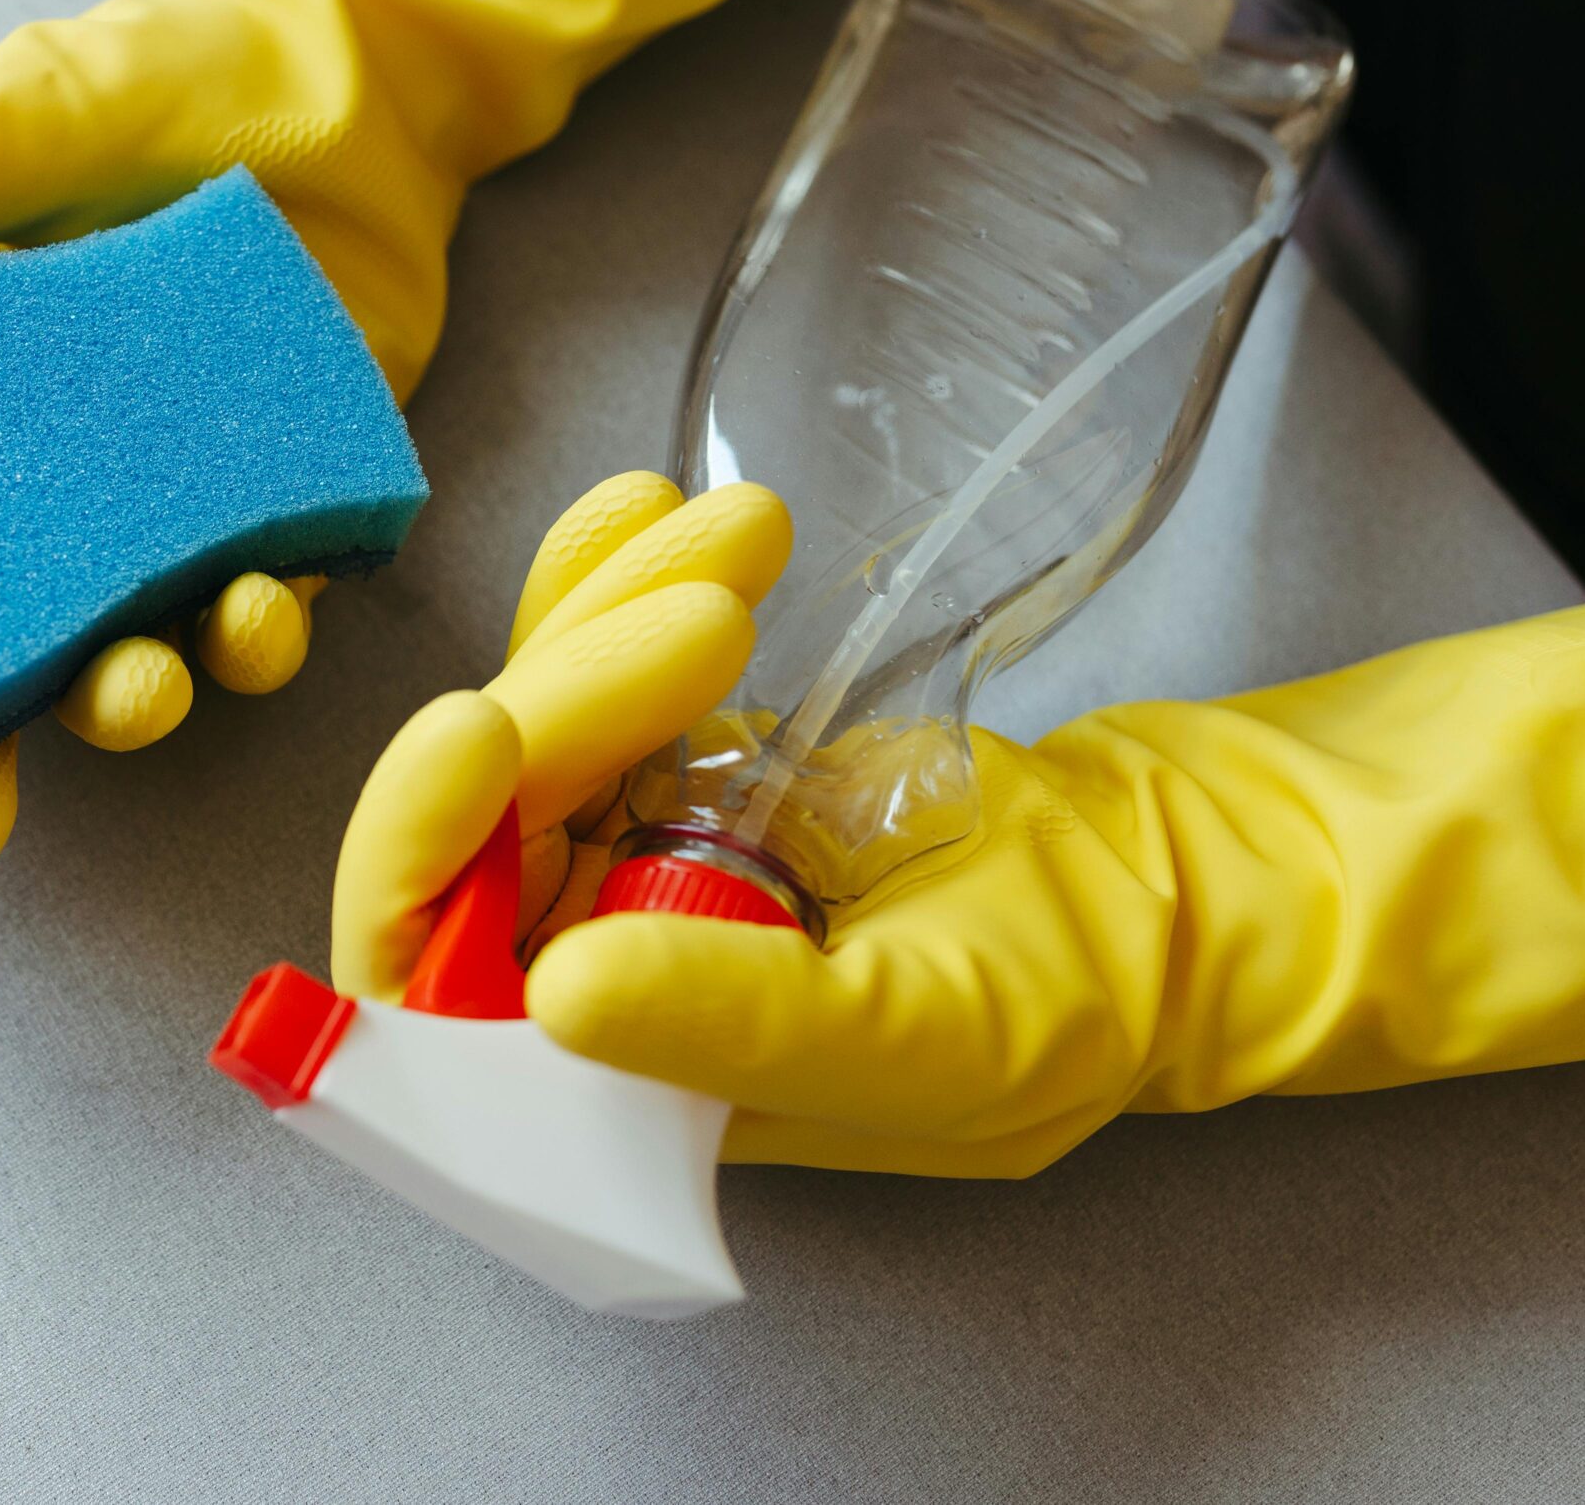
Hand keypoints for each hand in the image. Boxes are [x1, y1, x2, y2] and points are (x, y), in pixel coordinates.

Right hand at [0, 0, 891, 884]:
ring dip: (114, 711)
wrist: (351, 64)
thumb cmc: (157, 76)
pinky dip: (250, 638)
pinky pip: (254, 617)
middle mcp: (31, 486)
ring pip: (114, 665)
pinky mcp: (276, 510)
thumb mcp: (9, 120)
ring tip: (126, 691)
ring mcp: (153, 513)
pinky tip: (248, 608)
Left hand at [347, 487, 1584, 1174]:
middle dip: (572, 691)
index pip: (423, 994)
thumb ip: (732, 1022)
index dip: (414, 859)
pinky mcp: (672, 755)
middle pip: (479, 820)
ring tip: (746, 539)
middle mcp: (587, 967)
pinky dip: (616, 572)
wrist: (1170, 875)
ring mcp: (622, 852)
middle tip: (709, 617)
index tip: (479, 727)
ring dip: (613, 607)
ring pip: (537, 713)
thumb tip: (552, 992)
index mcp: (610, 1079)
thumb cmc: (1062, 996)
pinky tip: (656, 506)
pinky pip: (594, 653)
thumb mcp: (909, 1033)